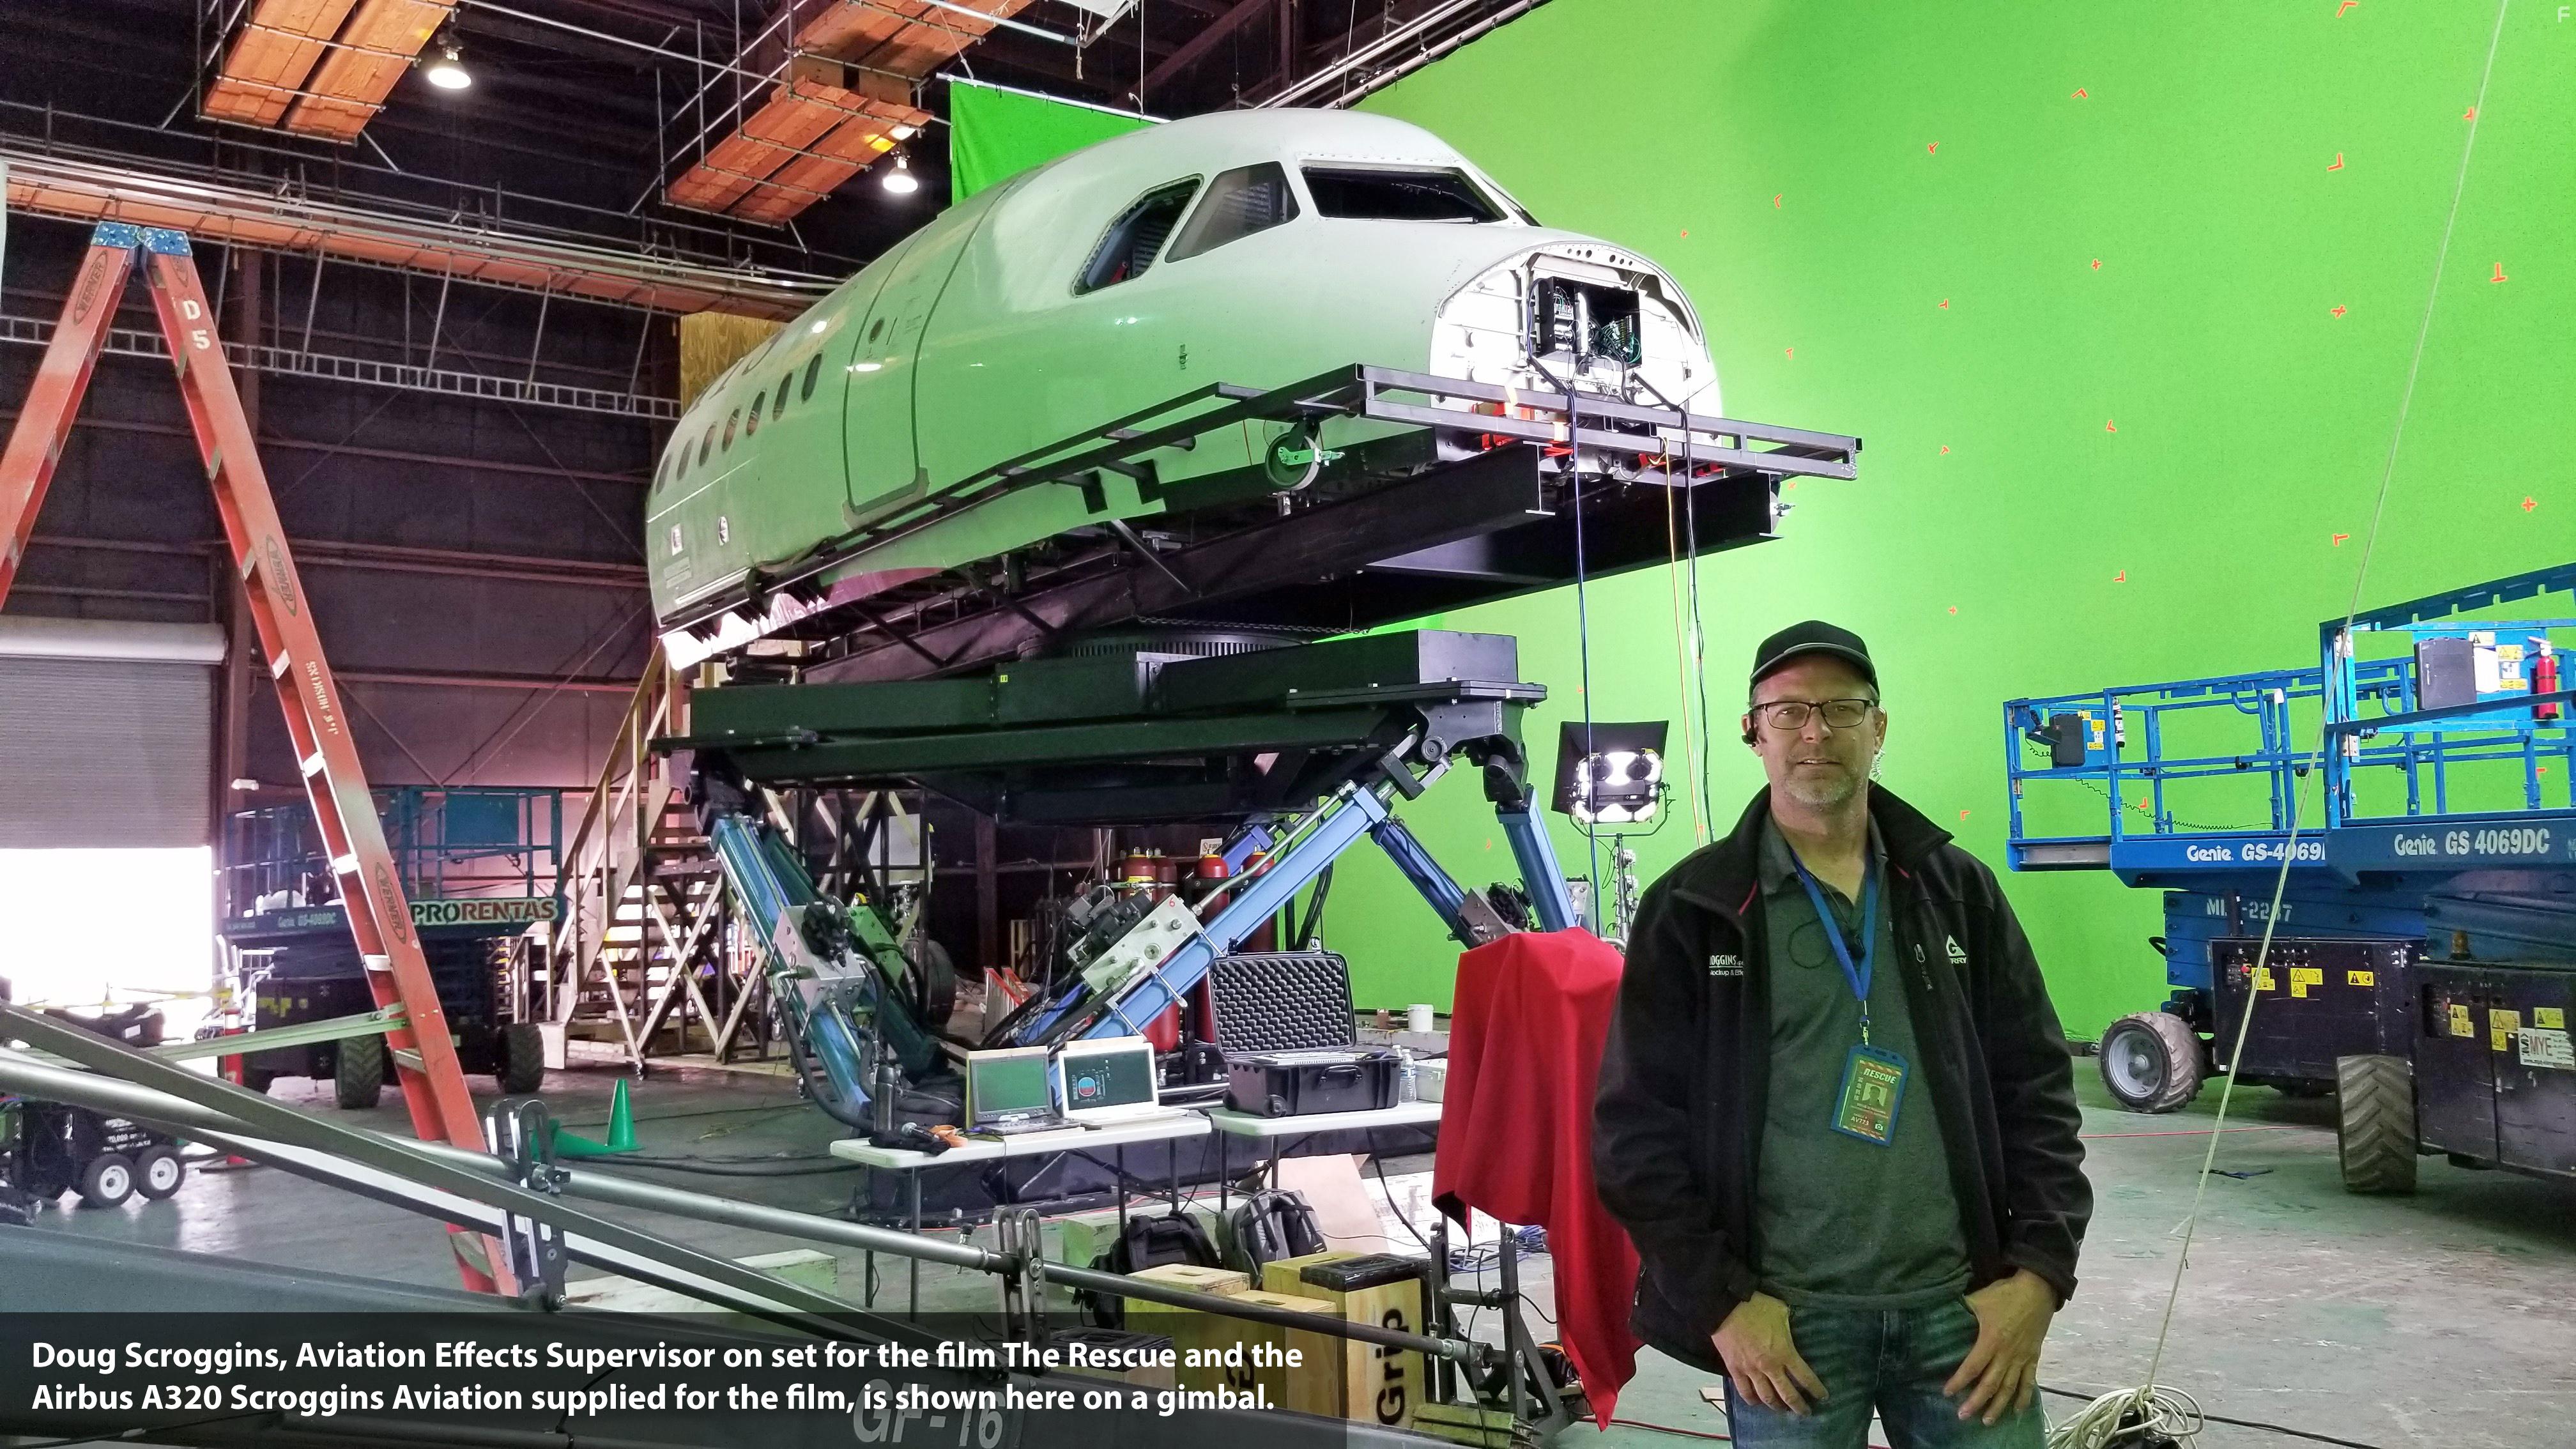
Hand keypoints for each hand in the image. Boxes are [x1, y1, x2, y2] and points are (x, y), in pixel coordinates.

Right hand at [1712, 1293, 1826, 1415]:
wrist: (1726, 1306)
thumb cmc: (1756, 1306)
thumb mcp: (1781, 1310)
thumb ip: (1789, 1322)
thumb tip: (1793, 1323)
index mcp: (1785, 1352)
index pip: (1805, 1377)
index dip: (1816, 1390)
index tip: (1823, 1397)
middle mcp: (1770, 1367)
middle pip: (1787, 1394)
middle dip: (1799, 1406)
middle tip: (1805, 1412)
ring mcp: (1751, 1370)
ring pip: (1766, 1397)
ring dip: (1776, 1406)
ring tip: (1782, 1409)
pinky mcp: (1735, 1369)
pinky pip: (1744, 1391)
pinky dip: (1752, 1400)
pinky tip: (1757, 1402)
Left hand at [1942, 1270, 2054, 1424]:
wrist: (2038, 1289)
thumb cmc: (2005, 1294)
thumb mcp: (1979, 1299)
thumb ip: (1961, 1310)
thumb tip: (1940, 1313)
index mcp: (1991, 1340)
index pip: (1972, 1367)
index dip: (1959, 1381)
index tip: (1947, 1393)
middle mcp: (2007, 1354)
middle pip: (1990, 1384)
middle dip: (1976, 1402)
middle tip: (1963, 1416)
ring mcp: (2022, 1357)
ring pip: (2010, 1388)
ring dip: (1998, 1406)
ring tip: (1987, 1421)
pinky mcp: (2033, 1357)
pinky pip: (2029, 1381)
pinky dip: (2024, 1397)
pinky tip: (2018, 1411)